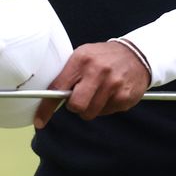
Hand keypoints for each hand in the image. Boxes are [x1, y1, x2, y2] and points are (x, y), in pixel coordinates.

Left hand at [34, 40, 148, 126]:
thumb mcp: (82, 55)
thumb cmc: (103, 57)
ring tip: (97, 93)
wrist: (135, 55)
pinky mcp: (124, 97)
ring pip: (91, 113)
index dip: (46, 107)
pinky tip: (110, 93)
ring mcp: (112, 85)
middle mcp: (97, 71)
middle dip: (74, 107)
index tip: (39, 120)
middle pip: (76, 106)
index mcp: (81, 60)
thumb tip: (50, 95)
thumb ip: (69, 74)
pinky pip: (106, 113)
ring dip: (90, 108)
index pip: (58, 88)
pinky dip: (105, 107)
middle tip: (80, 98)